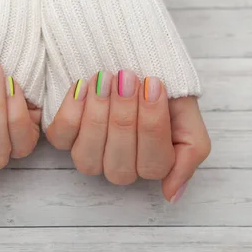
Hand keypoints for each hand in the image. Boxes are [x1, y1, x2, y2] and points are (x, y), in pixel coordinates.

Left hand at [45, 69, 210, 202]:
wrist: (132, 56)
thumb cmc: (158, 87)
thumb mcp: (187, 114)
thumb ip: (190, 152)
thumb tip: (172, 194)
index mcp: (150, 165)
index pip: (153, 164)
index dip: (153, 124)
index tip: (153, 84)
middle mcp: (117, 166)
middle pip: (120, 164)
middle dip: (124, 118)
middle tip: (128, 78)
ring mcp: (88, 153)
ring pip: (87, 157)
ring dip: (97, 116)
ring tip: (105, 79)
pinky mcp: (62, 135)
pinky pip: (60, 136)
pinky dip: (71, 111)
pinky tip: (83, 85)